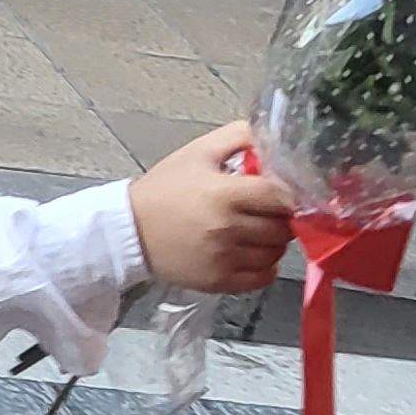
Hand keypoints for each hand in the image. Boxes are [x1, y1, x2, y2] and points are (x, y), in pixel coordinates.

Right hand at [128, 120, 292, 294]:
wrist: (128, 229)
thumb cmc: (165, 189)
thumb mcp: (197, 153)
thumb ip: (237, 136)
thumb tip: (273, 133)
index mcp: (224, 194)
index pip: (282, 197)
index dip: (287, 194)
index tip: (278, 193)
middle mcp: (228, 229)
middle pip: (283, 227)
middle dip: (279, 218)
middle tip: (264, 212)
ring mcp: (225, 258)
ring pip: (276, 253)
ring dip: (273, 243)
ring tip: (254, 232)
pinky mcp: (220, 281)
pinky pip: (263, 277)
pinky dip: (264, 266)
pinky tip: (250, 253)